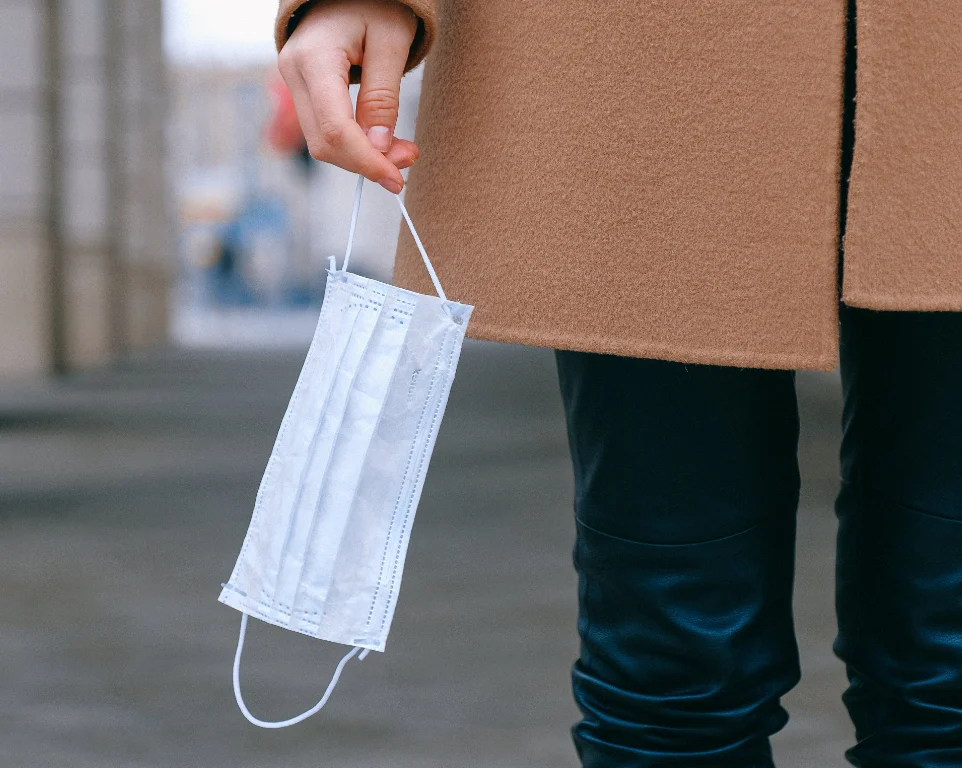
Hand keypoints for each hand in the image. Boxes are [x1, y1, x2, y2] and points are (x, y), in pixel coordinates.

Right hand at [278, 0, 419, 193]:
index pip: (335, 130)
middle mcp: (293, 73)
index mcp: (314, 59)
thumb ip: (384, 97)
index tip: (396, 179)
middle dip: (367, 162)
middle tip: (407, 160)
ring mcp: (292, 82)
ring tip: (399, 150)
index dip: (366, 162)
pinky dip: (352, 144)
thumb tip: (379, 147)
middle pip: (324, 144)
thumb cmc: (374, 4)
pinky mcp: (301, 90)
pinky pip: (323, 130)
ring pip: (322, 142)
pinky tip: (379, 141)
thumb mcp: (391, 44)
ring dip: (361, 157)